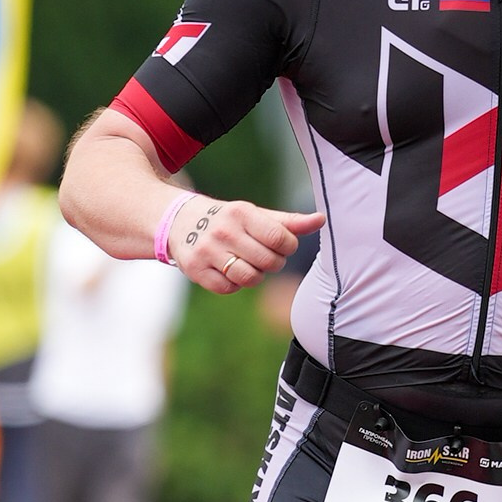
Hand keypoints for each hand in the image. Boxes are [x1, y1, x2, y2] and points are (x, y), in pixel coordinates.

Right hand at [167, 195, 319, 292]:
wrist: (180, 221)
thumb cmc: (229, 220)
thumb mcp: (257, 215)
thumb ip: (289, 222)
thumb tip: (321, 220)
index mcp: (242, 213)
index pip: (280, 238)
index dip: (288, 247)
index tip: (281, 244)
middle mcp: (223, 231)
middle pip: (268, 262)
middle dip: (273, 263)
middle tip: (265, 256)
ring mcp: (207, 251)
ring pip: (249, 278)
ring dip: (255, 276)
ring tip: (249, 264)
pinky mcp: (195, 269)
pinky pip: (228, 288)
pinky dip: (234, 284)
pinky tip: (229, 271)